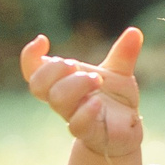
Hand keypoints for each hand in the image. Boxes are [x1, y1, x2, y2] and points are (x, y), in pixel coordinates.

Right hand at [20, 29, 144, 159]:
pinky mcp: (89, 133)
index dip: (30, 56)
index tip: (43, 40)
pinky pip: (77, 124)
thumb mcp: (120, 74)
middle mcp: (64, 100)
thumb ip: (124, 54)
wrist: (127, 132)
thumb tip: (134, 31)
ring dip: (75, 84)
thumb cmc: (115, 101)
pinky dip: (86, 110)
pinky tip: (97, 101)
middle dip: (55, 70)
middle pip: (38, 85)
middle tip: (77, 67)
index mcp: (64, 82)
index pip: (33, 71)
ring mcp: (74, 116)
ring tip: (96, 80)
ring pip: (57, 101)